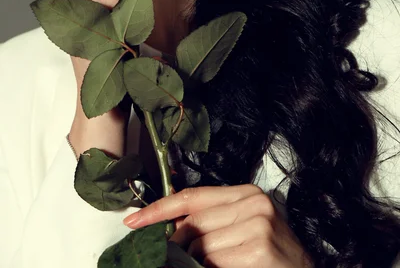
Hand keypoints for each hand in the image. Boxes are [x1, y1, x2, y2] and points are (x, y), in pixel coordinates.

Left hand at [122, 184, 313, 266]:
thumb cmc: (273, 256)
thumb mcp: (243, 228)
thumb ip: (212, 222)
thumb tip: (170, 229)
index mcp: (246, 193)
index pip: (193, 196)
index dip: (160, 208)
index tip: (135, 221)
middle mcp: (253, 203)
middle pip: (193, 223)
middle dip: (178, 246)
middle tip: (179, 259)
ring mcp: (257, 225)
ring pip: (200, 247)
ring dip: (196, 264)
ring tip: (214, 265)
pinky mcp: (258, 249)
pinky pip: (214, 263)